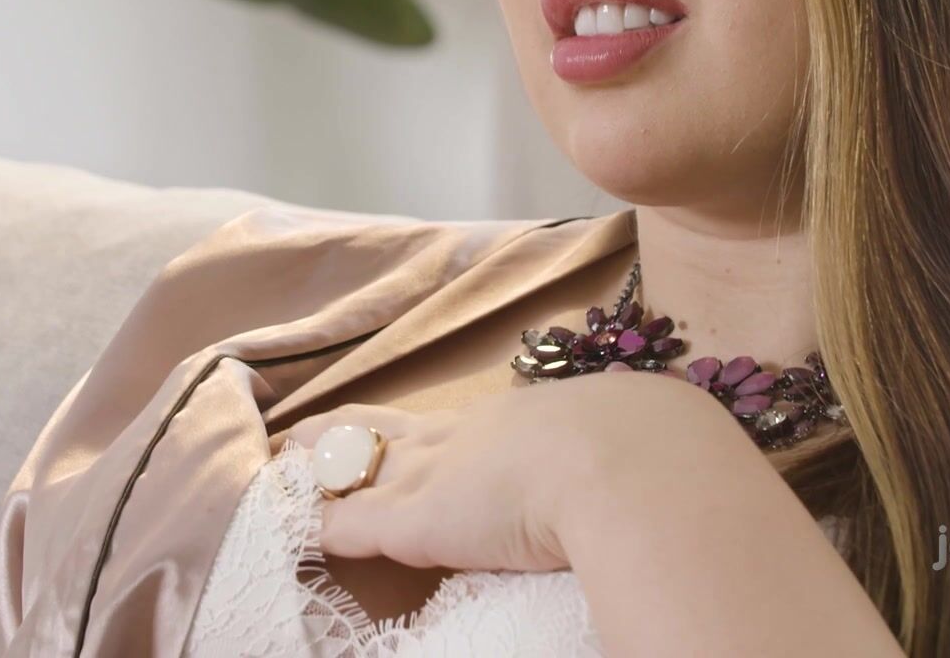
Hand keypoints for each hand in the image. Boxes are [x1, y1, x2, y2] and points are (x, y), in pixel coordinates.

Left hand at [278, 368, 740, 573]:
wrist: (630, 465)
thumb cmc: (648, 456)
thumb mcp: (634, 441)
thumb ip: (627, 452)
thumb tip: (672, 456)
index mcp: (521, 422)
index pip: (454, 426)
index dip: (420, 431)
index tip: (397, 431)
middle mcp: (467, 438)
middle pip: (388, 429)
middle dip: (345, 432)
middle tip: (302, 431)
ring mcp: (434, 476)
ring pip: (354, 467)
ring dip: (314, 473)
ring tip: (277, 471)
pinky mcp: (411, 519)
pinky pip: (344, 520)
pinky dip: (312, 524)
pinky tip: (283, 526)